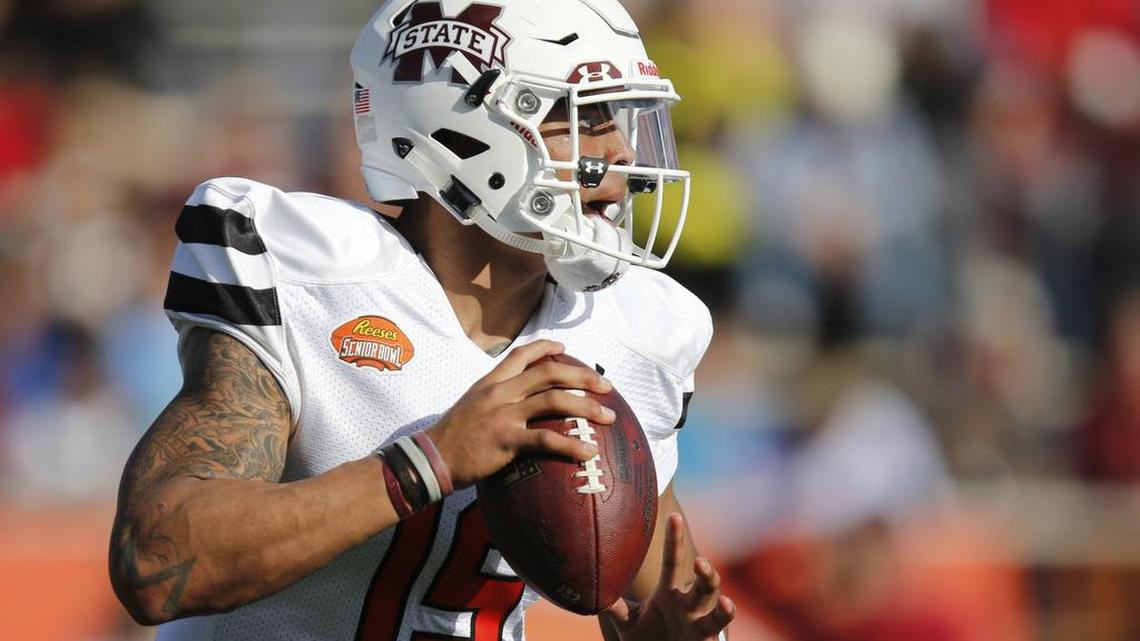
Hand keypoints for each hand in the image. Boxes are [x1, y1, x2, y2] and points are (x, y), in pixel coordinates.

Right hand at [426, 340, 613, 487]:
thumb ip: (494, 397)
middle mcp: (500, 392)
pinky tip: (589, 453)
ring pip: (555, 401)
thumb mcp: (471, 404)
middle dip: (583, 376)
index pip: (521, 354)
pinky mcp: (507, 439)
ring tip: (609, 418)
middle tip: (606, 386)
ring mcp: (504, 414)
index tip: (565, 349)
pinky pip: (547, 439)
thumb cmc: (452, 436)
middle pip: (549, 373)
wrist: (431, 458)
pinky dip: (572, 446)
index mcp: (491, 381)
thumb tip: (517, 400)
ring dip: (588, 407)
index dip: (546, 348)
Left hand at [603, 514, 734, 640]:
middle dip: (703, 569)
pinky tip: (727, 603)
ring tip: (705, 571)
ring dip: (710, 583)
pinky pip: (717, 623)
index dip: (673, 539)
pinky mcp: (705, 636)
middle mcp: (686, 601)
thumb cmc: (648, 638)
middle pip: (700, 579)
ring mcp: (698, 618)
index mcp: (668, 592)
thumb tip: (592, 591)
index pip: (672, 561)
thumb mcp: (629, 623)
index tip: (673, 516)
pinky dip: (724, 613)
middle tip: (697, 559)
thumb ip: (616, 608)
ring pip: (710, 596)